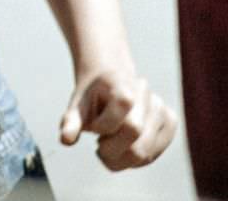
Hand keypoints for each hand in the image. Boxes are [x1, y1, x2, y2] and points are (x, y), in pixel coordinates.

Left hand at [59, 70, 176, 170]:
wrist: (110, 78)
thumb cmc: (92, 95)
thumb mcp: (78, 105)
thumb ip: (71, 121)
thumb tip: (66, 140)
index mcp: (123, 86)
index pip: (124, 122)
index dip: (104, 130)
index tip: (93, 127)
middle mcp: (146, 94)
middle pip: (137, 141)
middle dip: (113, 151)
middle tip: (100, 145)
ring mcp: (161, 106)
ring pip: (146, 153)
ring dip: (123, 157)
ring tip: (112, 142)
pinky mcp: (170, 120)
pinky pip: (155, 154)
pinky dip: (138, 159)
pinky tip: (126, 146)